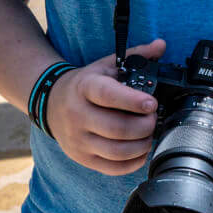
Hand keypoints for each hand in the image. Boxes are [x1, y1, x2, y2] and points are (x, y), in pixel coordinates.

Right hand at [44, 38, 164, 175]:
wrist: (52, 103)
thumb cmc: (85, 85)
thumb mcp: (105, 65)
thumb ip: (136, 55)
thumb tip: (161, 45)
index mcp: (85, 87)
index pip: (108, 96)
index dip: (133, 101)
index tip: (151, 103)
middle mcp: (78, 115)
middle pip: (117, 128)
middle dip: (144, 126)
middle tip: (153, 119)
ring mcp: (78, 139)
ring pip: (117, 151)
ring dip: (141, 145)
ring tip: (149, 134)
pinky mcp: (82, 157)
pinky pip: (112, 168)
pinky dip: (133, 162)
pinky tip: (140, 150)